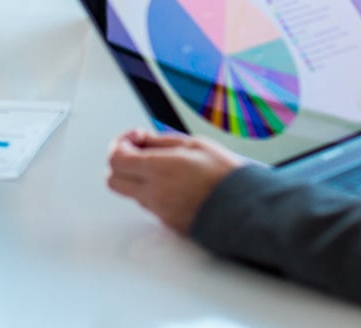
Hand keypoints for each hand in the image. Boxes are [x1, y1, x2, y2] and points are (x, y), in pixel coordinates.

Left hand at [106, 129, 244, 233]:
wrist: (247, 210)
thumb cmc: (225, 175)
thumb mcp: (194, 144)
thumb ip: (161, 142)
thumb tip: (141, 140)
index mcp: (158, 170)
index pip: (115, 159)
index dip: (120, 143)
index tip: (136, 136)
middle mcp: (153, 194)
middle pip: (113, 179)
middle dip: (121, 161)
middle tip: (138, 149)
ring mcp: (160, 212)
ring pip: (130, 192)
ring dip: (137, 176)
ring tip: (162, 164)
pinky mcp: (169, 224)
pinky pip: (149, 205)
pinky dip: (152, 190)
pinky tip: (173, 181)